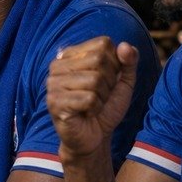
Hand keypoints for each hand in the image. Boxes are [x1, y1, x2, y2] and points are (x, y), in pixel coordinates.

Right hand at [47, 38, 138, 159]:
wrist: (94, 138)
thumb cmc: (106, 107)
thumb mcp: (123, 82)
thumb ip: (128, 61)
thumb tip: (124, 45)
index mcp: (72, 54)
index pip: (103, 44)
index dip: (115, 63)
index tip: (107, 80)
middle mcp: (58, 65)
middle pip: (99, 60)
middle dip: (109, 82)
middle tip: (100, 96)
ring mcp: (53, 83)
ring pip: (94, 80)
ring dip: (102, 97)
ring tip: (93, 105)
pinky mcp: (54, 102)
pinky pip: (88, 98)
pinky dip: (96, 109)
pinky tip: (87, 113)